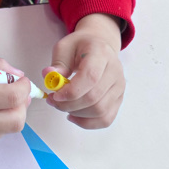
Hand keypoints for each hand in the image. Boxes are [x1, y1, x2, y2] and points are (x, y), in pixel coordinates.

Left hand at [44, 14, 124, 128]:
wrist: (100, 46)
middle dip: (69, 104)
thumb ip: (57, 63)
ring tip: (62, 106)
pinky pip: (106, 119)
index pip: (90, 77)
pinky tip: (73, 115)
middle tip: (53, 101)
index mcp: (101, 53)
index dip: (71, 91)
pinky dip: (87, 122)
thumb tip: (49, 76)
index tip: (55, 95)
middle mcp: (115, 71)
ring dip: (77, 113)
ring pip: (100, 111)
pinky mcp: (119, 99)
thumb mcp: (64, 47)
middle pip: (94, 97)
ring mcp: (119, 86)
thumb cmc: (80, 47)